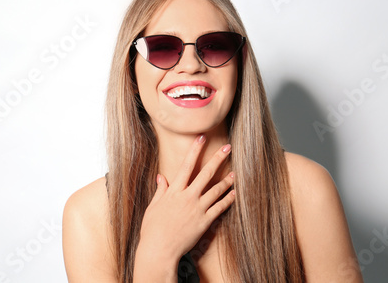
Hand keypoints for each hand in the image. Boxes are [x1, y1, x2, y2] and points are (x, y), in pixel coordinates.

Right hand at [137, 135, 235, 262]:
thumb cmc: (152, 229)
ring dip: (227, 180)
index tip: (201, 138)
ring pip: (216, 190)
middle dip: (217, 158)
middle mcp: (188, 197)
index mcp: (174, 191)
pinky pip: (219, 208)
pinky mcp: (204, 222)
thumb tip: (161, 177)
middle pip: (206, 173)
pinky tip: (234, 194)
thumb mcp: (153, 207)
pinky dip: (228, 200)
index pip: (186, 165)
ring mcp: (197, 209)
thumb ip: (160, 190)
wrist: (158, 250)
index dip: (195, 150)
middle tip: (228, 147)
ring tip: (235, 173)